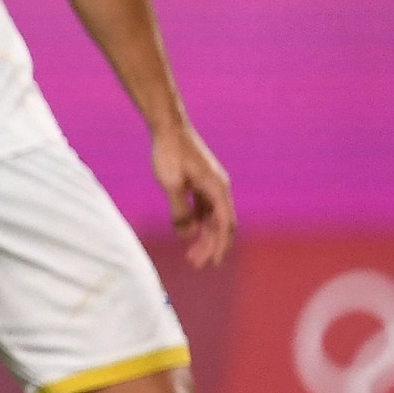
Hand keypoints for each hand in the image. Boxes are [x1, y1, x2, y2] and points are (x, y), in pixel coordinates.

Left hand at [152, 122, 234, 269]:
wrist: (169, 127)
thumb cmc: (170, 153)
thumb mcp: (172, 184)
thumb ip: (180, 210)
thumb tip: (186, 234)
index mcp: (217, 189)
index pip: (225, 224)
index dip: (221, 245)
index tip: (214, 262)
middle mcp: (219, 188)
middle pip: (219, 224)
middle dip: (210, 245)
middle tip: (196, 264)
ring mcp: (210, 185)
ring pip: (211, 217)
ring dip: (203, 236)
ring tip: (191, 255)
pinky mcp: (201, 183)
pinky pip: (203, 208)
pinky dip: (197, 222)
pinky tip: (186, 233)